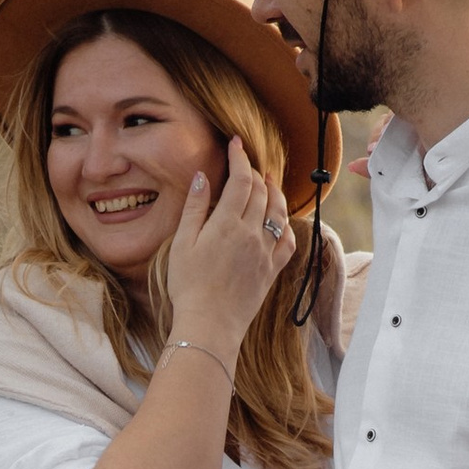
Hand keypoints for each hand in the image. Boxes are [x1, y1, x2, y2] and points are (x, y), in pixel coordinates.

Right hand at [164, 136, 293, 361]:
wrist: (209, 325)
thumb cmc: (188, 286)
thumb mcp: (182, 244)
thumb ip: (194, 208)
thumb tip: (201, 176)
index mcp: (227, 223)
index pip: (240, 179)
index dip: (240, 157)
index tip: (235, 144)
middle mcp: (252, 233)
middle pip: (261, 191)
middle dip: (255, 171)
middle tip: (246, 163)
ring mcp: (266, 251)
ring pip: (278, 211)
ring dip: (275, 192)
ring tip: (269, 182)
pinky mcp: (272, 269)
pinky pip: (287, 240)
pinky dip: (286, 224)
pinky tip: (280, 219)